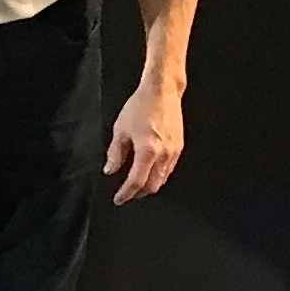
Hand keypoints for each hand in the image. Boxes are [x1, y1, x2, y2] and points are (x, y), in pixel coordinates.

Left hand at [105, 82, 183, 203]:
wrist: (162, 92)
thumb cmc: (141, 105)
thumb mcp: (121, 129)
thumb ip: (115, 153)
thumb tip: (111, 169)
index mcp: (147, 151)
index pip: (136, 182)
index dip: (126, 193)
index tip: (119, 198)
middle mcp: (163, 154)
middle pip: (152, 186)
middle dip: (138, 193)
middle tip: (127, 194)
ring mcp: (174, 152)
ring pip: (162, 179)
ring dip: (149, 185)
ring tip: (137, 184)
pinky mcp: (179, 147)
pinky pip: (169, 169)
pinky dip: (158, 175)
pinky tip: (150, 171)